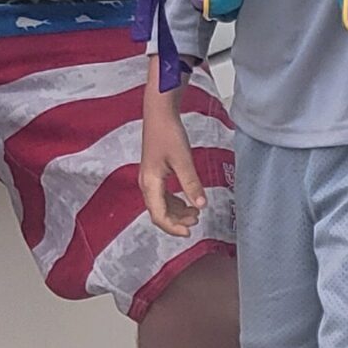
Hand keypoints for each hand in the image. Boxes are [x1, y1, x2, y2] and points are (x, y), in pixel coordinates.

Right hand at [139, 81, 206, 237]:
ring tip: (195, 213)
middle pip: (158, 212)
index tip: (189, 233)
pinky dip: (174, 202)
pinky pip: (162, 196)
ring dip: (177, 212)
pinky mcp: (154, 173)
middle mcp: (146, 184)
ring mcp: (149, 179)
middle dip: (177, 221)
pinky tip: (187, 201)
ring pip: (161, 205)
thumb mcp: (183, 160)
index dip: (173, 227)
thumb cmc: (168, 134)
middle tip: (197, 221)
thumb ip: (191, 184)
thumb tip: (201, 206)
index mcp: (150, 183)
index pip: (159, 215)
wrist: (159, 114)